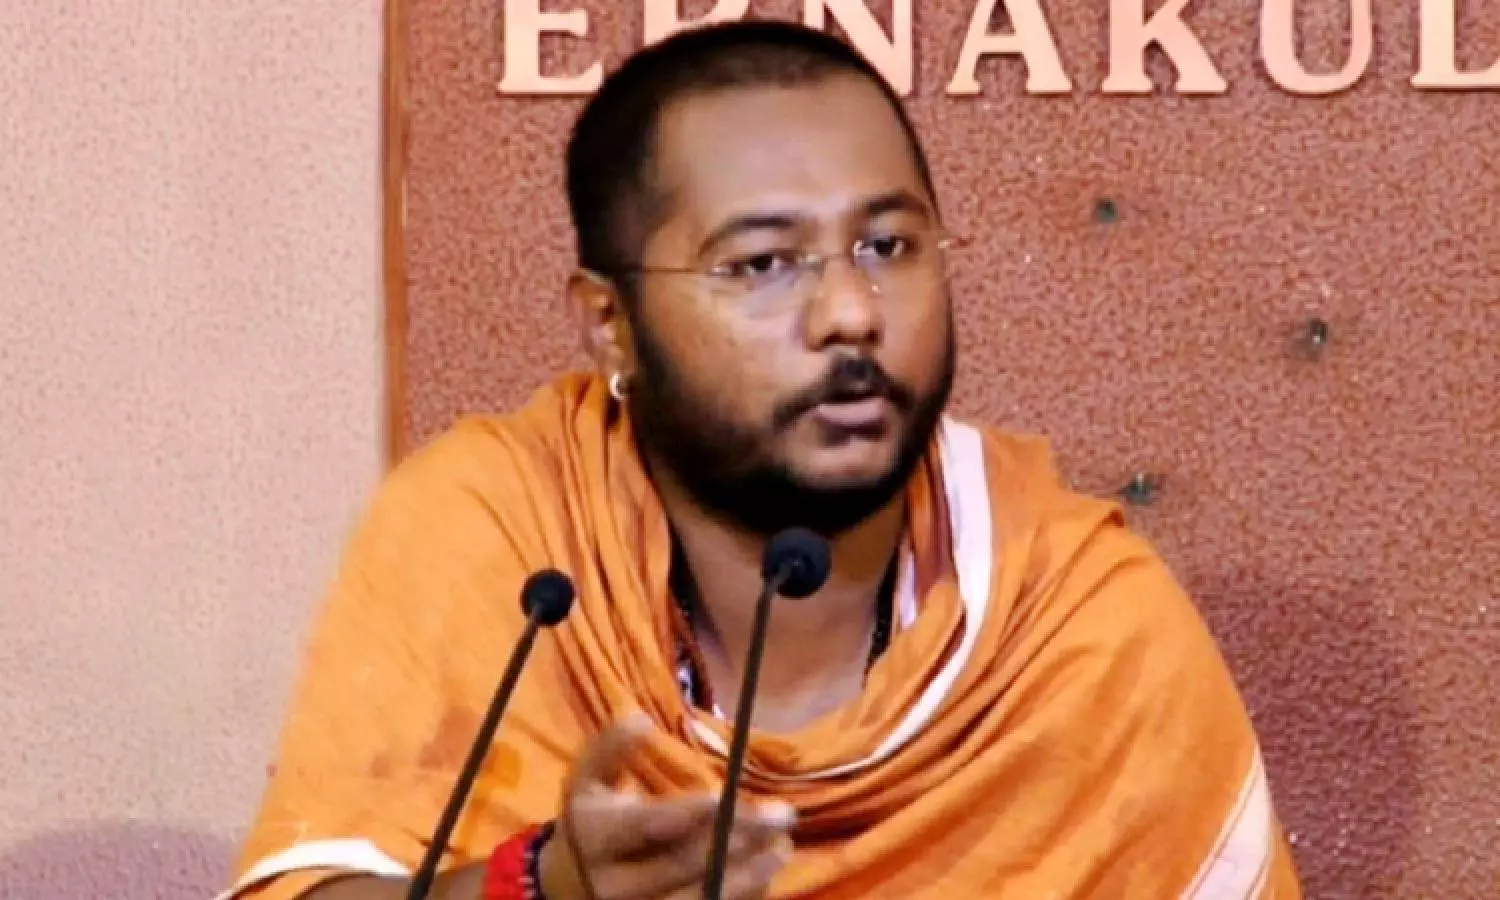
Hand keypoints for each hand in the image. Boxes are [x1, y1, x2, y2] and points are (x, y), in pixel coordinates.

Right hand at [539, 714, 795, 899]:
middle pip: (680, 865)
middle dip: (734, 839)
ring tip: (782, 848)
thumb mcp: (587, 781)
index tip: (723, 795)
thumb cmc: (594, 820)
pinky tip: (765, 874)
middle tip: (780, 816)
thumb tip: (640, 721)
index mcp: (594, 836)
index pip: (645, 826)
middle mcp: (613, 884)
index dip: (685, 813)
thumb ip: (609, 749)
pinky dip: (740, 897)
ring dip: (747, 876)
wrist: (570, 884)